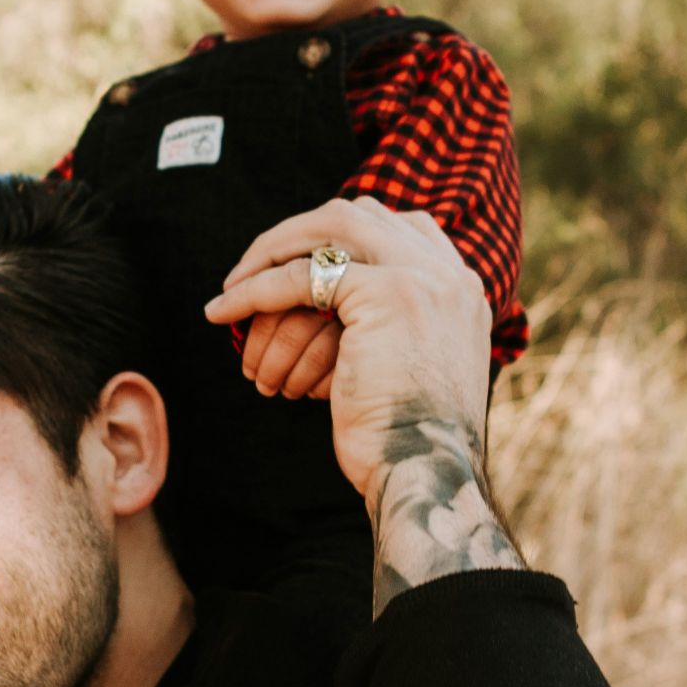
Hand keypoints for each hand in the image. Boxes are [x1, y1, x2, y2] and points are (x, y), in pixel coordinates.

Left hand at [207, 198, 521, 615]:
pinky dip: (254, 291)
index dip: (344, 235)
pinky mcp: (385, 293)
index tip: (301, 258)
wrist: (426, 472)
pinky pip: (301, 277)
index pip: (401, 227)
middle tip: (255, 265)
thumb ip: (389, 330)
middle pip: (360, 214)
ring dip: (272, 251)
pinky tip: (221, 311)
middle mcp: (450, 274)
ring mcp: (422, 277)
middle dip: (298, 234)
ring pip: (328, 231)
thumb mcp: (409, 371)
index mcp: (464, 289)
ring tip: (233, 284)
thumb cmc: (406, 441)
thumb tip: (333, 319)